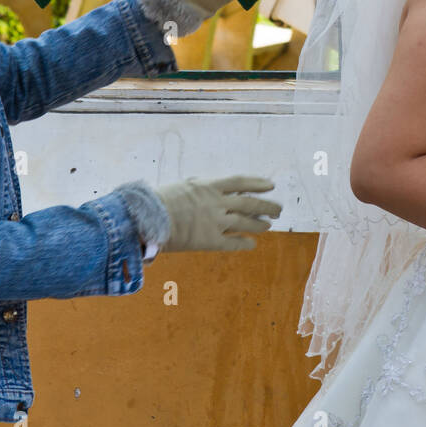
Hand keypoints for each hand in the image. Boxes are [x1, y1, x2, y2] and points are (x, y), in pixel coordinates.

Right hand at [157, 174, 281, 251]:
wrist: (147, 220)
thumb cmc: (160, 201)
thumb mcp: (183, 186)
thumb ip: (201, 187)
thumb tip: (212, 188)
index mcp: (209, 187)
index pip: (240, 182)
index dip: (258, 183)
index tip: (271, 185)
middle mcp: (217, 203)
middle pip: (249, 204)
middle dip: (266, 206)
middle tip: (278, 209)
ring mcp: (215, 223)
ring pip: (245, 223)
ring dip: (259, 224)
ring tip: (268, 225)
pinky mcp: (210, 241)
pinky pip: (232, 243)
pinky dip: (244, 243)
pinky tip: (251, 244)